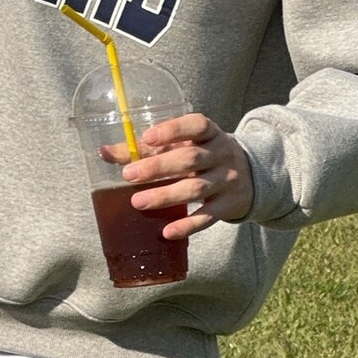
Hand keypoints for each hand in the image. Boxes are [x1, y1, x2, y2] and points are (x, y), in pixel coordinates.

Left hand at [120, 113, 253, 239]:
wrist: (253, 176)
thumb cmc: (205, 156)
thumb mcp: (185, 146)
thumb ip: (146, 148)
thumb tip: (103, 153)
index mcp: (210, 134)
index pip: (197, 125)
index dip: (173, 130)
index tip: (148, 137)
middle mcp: (221, 154)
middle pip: (190, 159)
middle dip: (158, 167)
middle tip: (129, 175)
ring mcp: (227, 180)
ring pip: (196, 188)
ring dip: (166, 196)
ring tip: (137, 202)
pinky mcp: (229, 205)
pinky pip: (208, 217)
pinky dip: (188, 225)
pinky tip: (167, 232)